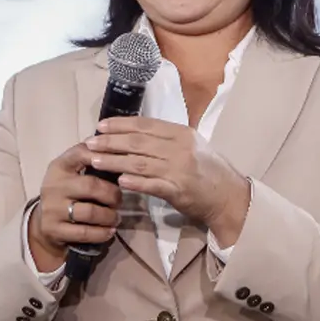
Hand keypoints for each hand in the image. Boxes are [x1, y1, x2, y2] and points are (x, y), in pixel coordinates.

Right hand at [27, 142, 122, 272]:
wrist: (44, 223)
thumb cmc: (66, 193)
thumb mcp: (71, 173)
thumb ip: (90, 161)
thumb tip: (120, 150)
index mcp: (59, 166)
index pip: (81, 154)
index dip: (103, 157)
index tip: (120, 164)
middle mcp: (53, 185)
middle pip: (91, 186)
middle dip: (112, 194)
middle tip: (119, 200)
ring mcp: (52, 209)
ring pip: (90, 212)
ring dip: (109, 216)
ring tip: (116, 217)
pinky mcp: (54, 229)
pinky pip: (85, 232)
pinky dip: (102, 233)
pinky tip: (109, 230)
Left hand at [88, 116, 250, 245]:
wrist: (229, 196)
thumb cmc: (207, 168)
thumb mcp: (190, 144)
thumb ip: (165, 138)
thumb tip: (132, 132)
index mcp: (181, 133)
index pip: (144, 125)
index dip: (120, 124)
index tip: (100, 126)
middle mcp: (179, 148)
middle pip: (137, 142)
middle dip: (110, 142)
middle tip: (90, 143)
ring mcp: (179, 169)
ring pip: (139, 163)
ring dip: (114, 162)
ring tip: (95, 161)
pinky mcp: (179, 190)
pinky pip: (152, 185)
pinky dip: (135, 182)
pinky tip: (120, 181)